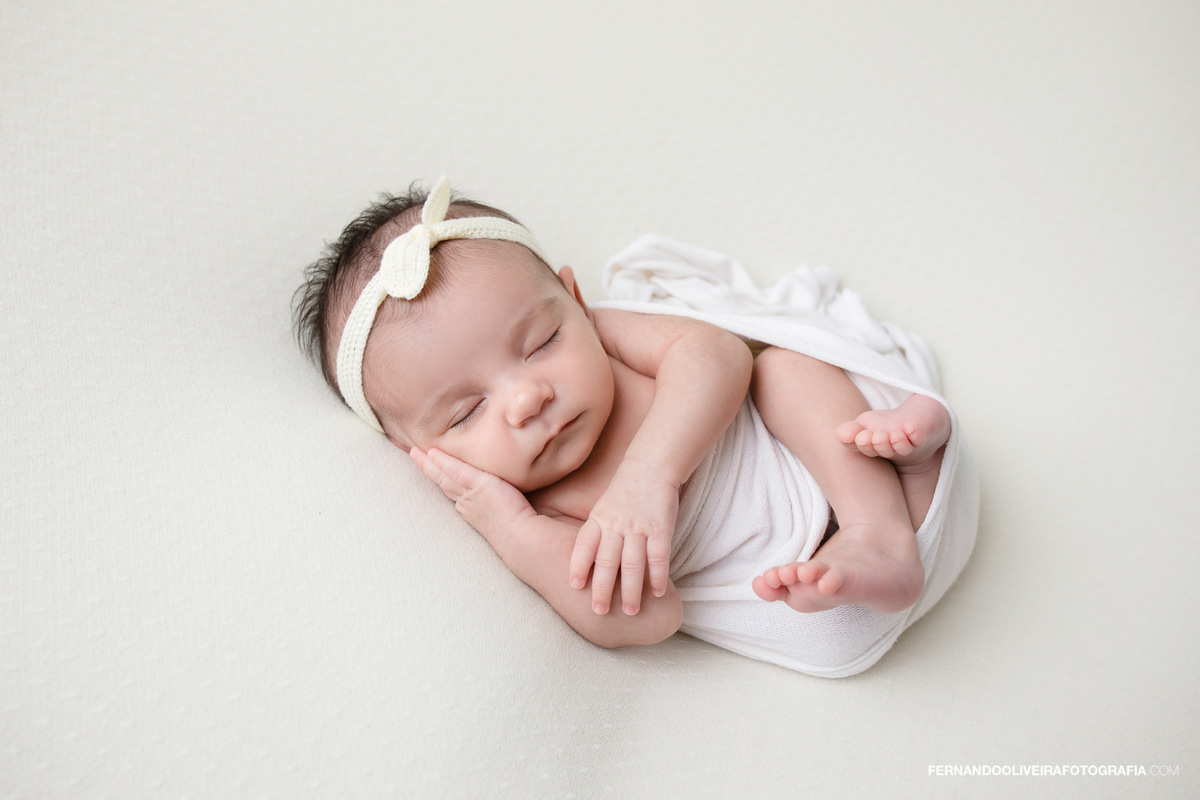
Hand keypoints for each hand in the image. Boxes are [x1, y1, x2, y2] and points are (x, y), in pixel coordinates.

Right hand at [410, 447, 533, 550]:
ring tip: (415, 451)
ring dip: (428, 464)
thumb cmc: (523, 530)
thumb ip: (508, 504)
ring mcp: (470, 496)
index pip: (456, 490)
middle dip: (428, 469)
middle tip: (415, 455)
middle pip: (443, 482)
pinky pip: (455, 470)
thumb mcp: (510, 513)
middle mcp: (467, 503)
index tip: (434, 470)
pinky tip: (431, 453)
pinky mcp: (479, 485)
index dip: (443, 479)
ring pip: (443, 476)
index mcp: (474, 510)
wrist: (524, 538)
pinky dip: (442, 462)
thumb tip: (518, 499)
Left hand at [568, 461, 677, 616]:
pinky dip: (658, 575)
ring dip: (631, 589)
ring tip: (631, 611)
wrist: (650, 467)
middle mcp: (616, 524)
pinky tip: (658, 592)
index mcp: (598, 520)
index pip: (585, 544)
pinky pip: (659, 554)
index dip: (579, 565)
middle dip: (603, 588)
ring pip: (633, 562)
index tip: (574, 586)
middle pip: (607, 560)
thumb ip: (595, 536)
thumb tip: (585, 568)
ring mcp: (639, 526)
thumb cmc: (623, 495)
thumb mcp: (601, 511)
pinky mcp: (661, 527)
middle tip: (599, 611)